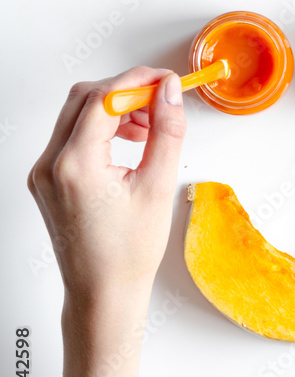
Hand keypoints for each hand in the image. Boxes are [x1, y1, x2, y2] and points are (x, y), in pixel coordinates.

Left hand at [28, 67, 186, 306]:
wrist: (102, 294)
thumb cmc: (128, 253)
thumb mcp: (158, 187)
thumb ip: (166, 132)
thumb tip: (168, 92)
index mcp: (75, 165)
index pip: (103, 97)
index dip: (138, 81)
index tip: (166, 81)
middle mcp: (50, 164)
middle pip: (84, 98)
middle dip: (125, 91)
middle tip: (160, 101)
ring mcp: (43, 172)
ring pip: (76, 114)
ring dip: (112, 109)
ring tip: (148, 128)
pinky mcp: (47, 179)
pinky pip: (71, 136)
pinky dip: (99, 128)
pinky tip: (128, 142)